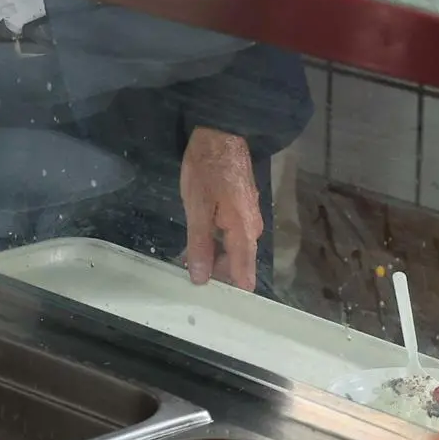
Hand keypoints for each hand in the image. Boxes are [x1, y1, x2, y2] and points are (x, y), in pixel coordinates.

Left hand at [180, 126, 262, 290]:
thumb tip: (200, 279)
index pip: (244, 277)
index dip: (229, 293)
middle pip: (238, 265)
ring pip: (232, 249)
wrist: (221, 132)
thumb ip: (199, 244)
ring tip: (186, 268)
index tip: (210, 307)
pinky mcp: (240, 207)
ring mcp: (247, 217)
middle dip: (215, 277)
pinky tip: (195, 246)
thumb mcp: (198, 207)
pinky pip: (229, 235)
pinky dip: (214, 244)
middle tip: (188, 285)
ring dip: (212, 259)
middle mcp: (252, 229)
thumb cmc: (207, 169)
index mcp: (244, 233)